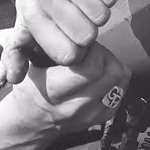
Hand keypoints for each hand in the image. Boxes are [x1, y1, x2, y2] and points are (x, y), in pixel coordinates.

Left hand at [0, 0, 116, 85]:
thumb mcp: (24, 16)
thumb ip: (15, 51)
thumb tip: (6, 81)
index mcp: (30, 11)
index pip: (64, 54)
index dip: (73, 52)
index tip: (67, 40)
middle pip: (86, 37)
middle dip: (87, 33)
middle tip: (77, 19)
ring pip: (102, 18)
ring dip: (98, 14)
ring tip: (83, 2)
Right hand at [8, 42, 130, 136]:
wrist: (28, 124)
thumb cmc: (27, 88)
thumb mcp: (28, 65)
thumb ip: (46, 46)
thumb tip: (71, 26)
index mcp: (54, 91)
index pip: (90, 67)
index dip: (91, 48)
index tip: (80, 42)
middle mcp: (75, 106)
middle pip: (111, 72)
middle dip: (103, 53)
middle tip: (90, 49)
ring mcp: (91, 114)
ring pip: (120, 80)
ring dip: (110, 64)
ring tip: (95, 60)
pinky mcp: (102, 117)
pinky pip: (121, 89)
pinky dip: (113, 78)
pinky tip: (98, 75)